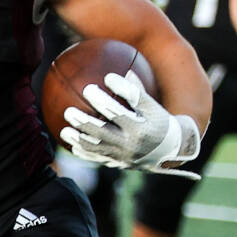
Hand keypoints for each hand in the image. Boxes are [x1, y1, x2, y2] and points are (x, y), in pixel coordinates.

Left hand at [60, 71, 201, 178]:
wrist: (172, 151)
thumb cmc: (159, 122)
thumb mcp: (153, 107)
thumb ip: (136, 92)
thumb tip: (119, 72)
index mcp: (141, 128)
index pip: (119, 112)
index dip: (104, 100)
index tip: (92, 86)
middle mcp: (131, 144)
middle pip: (102, 133)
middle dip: (84, 122)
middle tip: (68, 111)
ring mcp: (123, 156)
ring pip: (96, 149)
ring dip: (78, 140)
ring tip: (64, 130)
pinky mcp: (118, 163)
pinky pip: (97, 159)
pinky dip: (83, 152)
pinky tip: (71, 145)